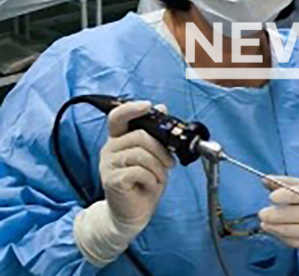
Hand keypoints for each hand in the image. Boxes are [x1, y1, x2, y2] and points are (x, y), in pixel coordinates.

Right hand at [99, 101, 174, 226]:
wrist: (134, 212)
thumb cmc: (145, 182)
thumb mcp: (155, 155)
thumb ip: (156, 134)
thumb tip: (162, 107)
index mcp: (119, 139)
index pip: (118, 117)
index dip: (131, 108)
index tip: (148, 106)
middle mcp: (110, 148)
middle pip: (140, 136)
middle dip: (161, 150)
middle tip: (169, 163)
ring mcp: (108, 164)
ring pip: (141, 154)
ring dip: (158, 167)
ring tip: (159, 177)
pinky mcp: (111, 179)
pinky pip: (138, 171)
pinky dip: (151, 178)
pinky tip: (150, 184)